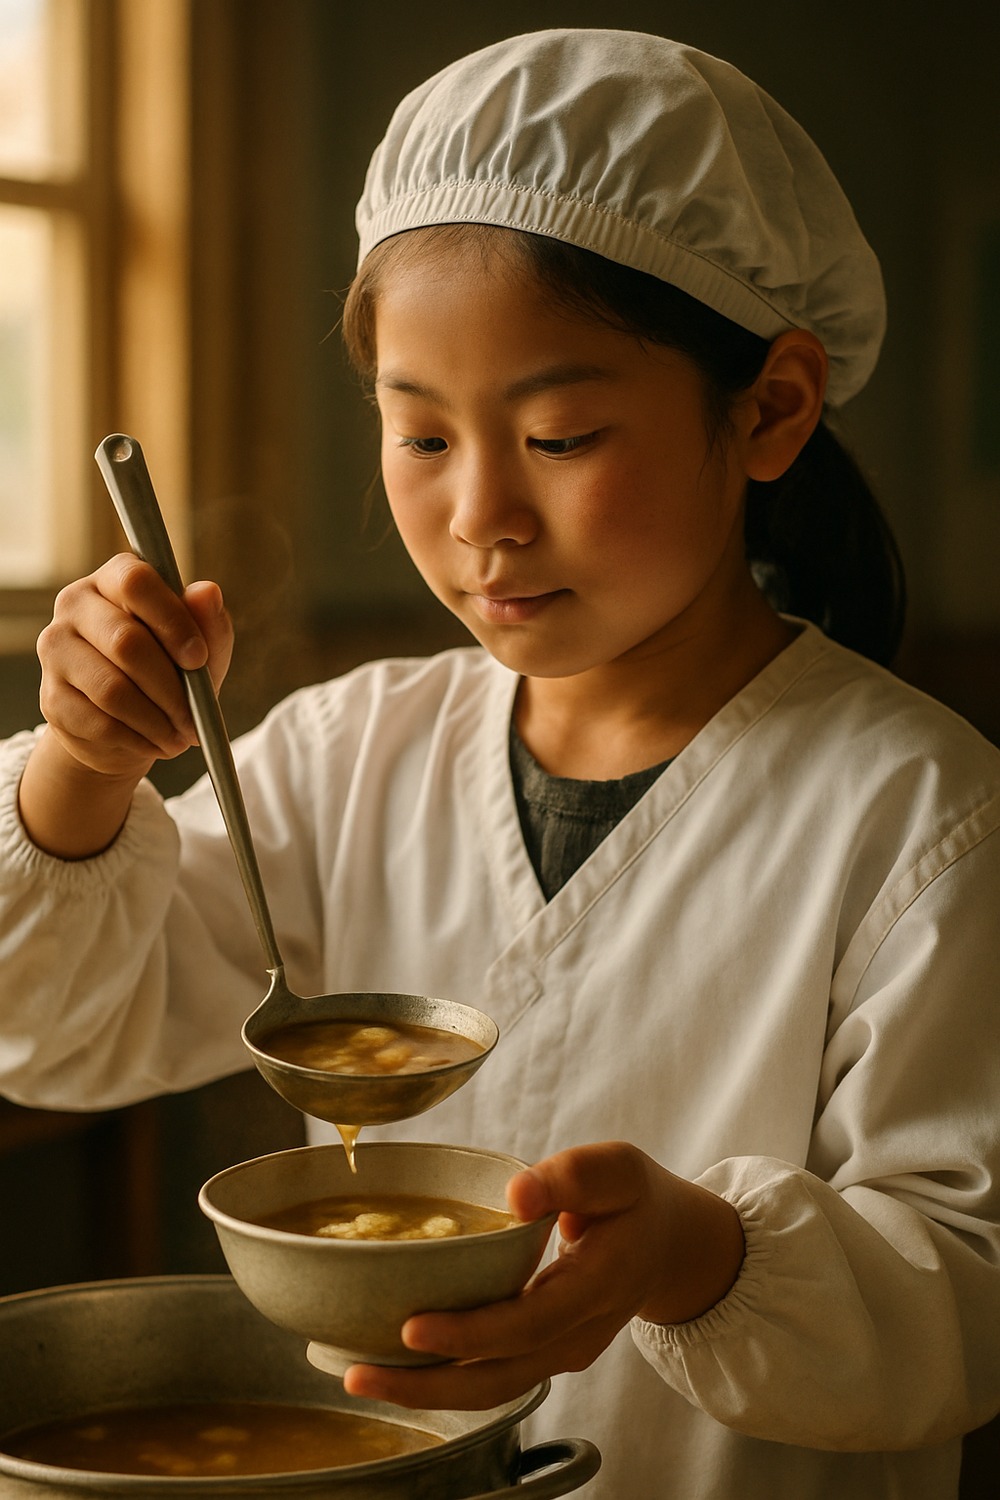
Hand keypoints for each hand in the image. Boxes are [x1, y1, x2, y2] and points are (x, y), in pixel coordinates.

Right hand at [19, 556, 232, 856]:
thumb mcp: (202, 649)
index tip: (199, 658)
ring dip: (156, 720)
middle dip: (170, 687)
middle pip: (125, 641)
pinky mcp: (51, 697)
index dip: (172, 620)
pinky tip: (155, 743)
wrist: (127, 724)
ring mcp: (55, 649)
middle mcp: (76, 605)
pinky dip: (138, 739)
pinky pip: (99, 722)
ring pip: (111, 688)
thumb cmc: (170, 672)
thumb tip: (207, 591)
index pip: (136, 582)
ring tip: (181, 735)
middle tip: (195, 716)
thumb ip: (208, 622)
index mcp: (114, 579)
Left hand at [343, 1141, 744, 1411]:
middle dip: (426, 1384)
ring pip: (492, 1389)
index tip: (410, 1327)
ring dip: (425, 1391)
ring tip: (359, 1377)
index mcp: (597, 1287)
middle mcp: (579, 1334)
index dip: (469, 1332)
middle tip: (357, 1375)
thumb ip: (571, 1176)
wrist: (672, 1248)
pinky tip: (395, 1362)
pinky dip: (445, 1376)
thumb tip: (517, 1193)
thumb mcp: (617, 1170)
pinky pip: (493, 1376)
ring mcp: (563, 1353)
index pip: (528, 1324)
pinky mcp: (546, 1355)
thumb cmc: (636, 1200)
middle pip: (499, 1378)